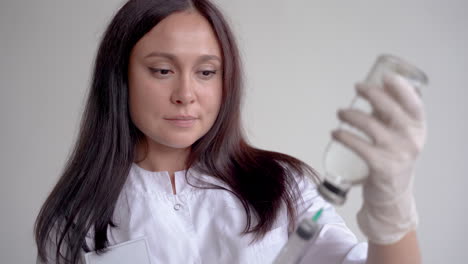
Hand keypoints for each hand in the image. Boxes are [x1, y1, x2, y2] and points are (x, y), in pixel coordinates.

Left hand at [332, 74, 426, 243]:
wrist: (391, 195)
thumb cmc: (391, 158)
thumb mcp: (397, 136)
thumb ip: (389, 115)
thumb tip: (372, 89)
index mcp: (418, 129)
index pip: (414, 104)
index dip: (401, 88)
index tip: (385, 76)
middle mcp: (411, 140)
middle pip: (391, 109)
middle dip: (372, 94)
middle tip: (357, 87)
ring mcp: (397, 154)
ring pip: (371, 125)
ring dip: (351, 115)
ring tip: (340, 113)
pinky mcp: (381, 167)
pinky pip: (360, 146)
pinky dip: (344, 137)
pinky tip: (334, 133)